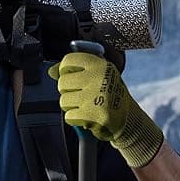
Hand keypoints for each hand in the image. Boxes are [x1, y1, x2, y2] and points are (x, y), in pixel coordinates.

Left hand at [49, 51, 163, 167]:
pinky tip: (87, 116)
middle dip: (68, 92)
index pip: (68, 60)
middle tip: (82, 96)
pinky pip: (69, 116)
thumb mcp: (97, 76)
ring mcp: (96, 97)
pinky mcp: (94, 115)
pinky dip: (75, 119)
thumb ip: (74, 70)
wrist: (128, 120)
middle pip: (62, 82)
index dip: (65, 70)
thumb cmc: (109, 95)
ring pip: (63, 100)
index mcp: (100, 65)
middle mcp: (99, 78)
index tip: (72, 76)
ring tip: (86, 106)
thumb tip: (52, 70)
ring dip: (72, 107)